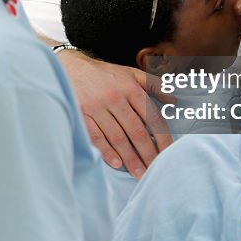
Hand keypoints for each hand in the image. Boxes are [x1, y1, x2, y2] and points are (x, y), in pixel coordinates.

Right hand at [58, 49, 172, 177]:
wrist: (66, 68)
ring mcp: (96, 106)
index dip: (162, 137)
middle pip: (136, 131)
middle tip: (155, 169)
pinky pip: (96, 136)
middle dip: (148, 153)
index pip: (152, 116)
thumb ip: (154, 84)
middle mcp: (115, 97)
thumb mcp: (130, 73)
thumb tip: (174, 100)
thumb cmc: (103, 74)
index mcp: (130, 88)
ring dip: (130, 158)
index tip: (168, 153)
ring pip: (117, 137)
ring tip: (139, 173)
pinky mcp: (80, 114)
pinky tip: (116, 163)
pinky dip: (106, 151)